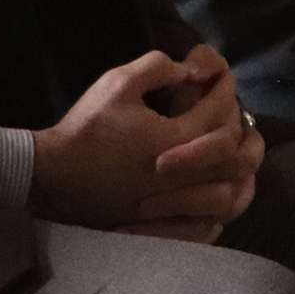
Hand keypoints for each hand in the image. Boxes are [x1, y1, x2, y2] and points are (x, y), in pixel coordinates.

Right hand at [32, 49, 260, 231]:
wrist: (52, 177)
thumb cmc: (85, 130)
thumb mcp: (117, 84)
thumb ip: (158, 68)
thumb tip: (192, 70)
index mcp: (177, 139)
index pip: (221, 112)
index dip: (225, 89)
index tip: (220, 77)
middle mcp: (185, 176)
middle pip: (237, 155)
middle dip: (242, 129)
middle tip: (235, 113)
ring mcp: (176, 205)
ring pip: (231, 194)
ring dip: (239, 170)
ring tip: (235, 151)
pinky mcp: (165, 225)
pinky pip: (211, 224)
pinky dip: (223, 205)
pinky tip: (218, 188)